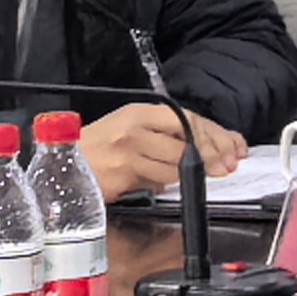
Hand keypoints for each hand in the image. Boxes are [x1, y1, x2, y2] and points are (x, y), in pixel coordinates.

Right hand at [78, 104, 243, 199]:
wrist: (63, 163)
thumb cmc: (100, 146)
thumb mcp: (132, 128)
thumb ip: (167, 133)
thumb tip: (211, 146)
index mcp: (140, 112)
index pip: (188, 119)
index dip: (215, 134)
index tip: (233, 145)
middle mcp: (134, 129)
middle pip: (187, 142)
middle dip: (214, 154)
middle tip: (229, 164)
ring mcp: (127, 154)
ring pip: (175, 165)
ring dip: (198, 172)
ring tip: (212, 175)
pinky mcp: (121, 177)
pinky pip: (157, 182)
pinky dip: (171, 183)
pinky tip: (177, 183)